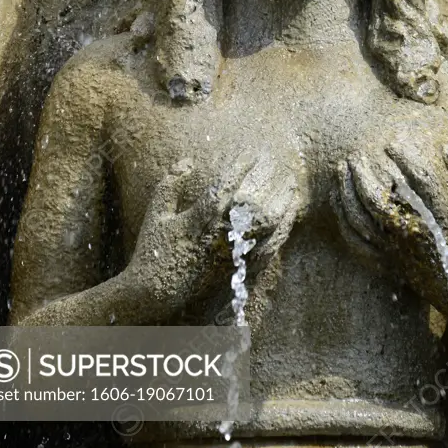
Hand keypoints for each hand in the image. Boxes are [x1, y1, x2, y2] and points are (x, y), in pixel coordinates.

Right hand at [127, 151, 300, 311]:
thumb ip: (171, 185)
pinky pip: (270, 248)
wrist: (156, 295)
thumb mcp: (157, 214)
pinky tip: (289, 215)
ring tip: (291, 186)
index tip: (251, 152)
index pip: (225, 185)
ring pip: (268, 226)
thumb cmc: (155, 251)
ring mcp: (234, 254)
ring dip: (283, 203)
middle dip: (270, 182)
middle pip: (255, 204)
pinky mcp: (242, 270)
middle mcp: (220, 235)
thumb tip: (188, 161)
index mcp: (199, 218)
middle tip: (279, 165)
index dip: (240, 166)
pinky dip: (283, 229)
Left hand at [333, 142, 447, 314]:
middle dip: (363, 172)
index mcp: (439, 217)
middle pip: (379, 197)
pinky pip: (356, 241)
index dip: (403, 158)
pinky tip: (338, 200)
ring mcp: (397, 249)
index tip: (389, 143)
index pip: (417, 180)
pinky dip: (343, 219)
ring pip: (362, 217)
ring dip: (347, 190)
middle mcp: (414, 232)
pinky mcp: (387, 261)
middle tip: (354, 154)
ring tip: (341, 169)